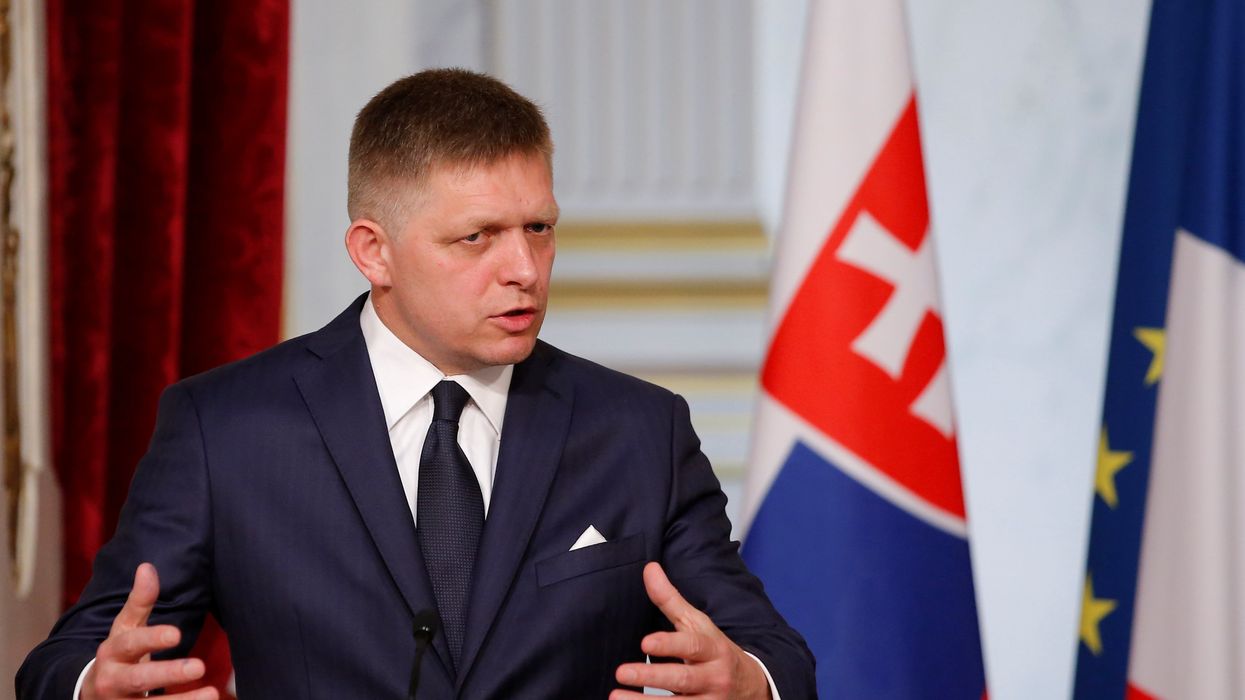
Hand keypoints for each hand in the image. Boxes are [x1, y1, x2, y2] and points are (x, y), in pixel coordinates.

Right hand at [82, 563, 217, 699]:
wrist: (90, 693)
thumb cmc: (118, 654)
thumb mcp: (124, 628)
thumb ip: (139, 602)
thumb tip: (147, 567)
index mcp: (112, 652)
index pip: (131, 643)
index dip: (152, 638)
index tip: (176, 634)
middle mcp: (113, 681)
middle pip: (140, 679)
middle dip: (168, 673)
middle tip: (199, 666)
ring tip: (212, 694)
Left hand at [611, 562, 770, 698]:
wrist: (751, 686)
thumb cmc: (715, 650)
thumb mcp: (698, 624)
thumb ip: (670, 600)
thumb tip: (649, 568)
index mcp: (712, 650)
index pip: (692, 646)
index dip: (669, 645)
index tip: (645, 642)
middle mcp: (713, 678)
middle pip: (683, 679)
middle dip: (652, 676)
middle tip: (621, 672)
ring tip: (615, 697)